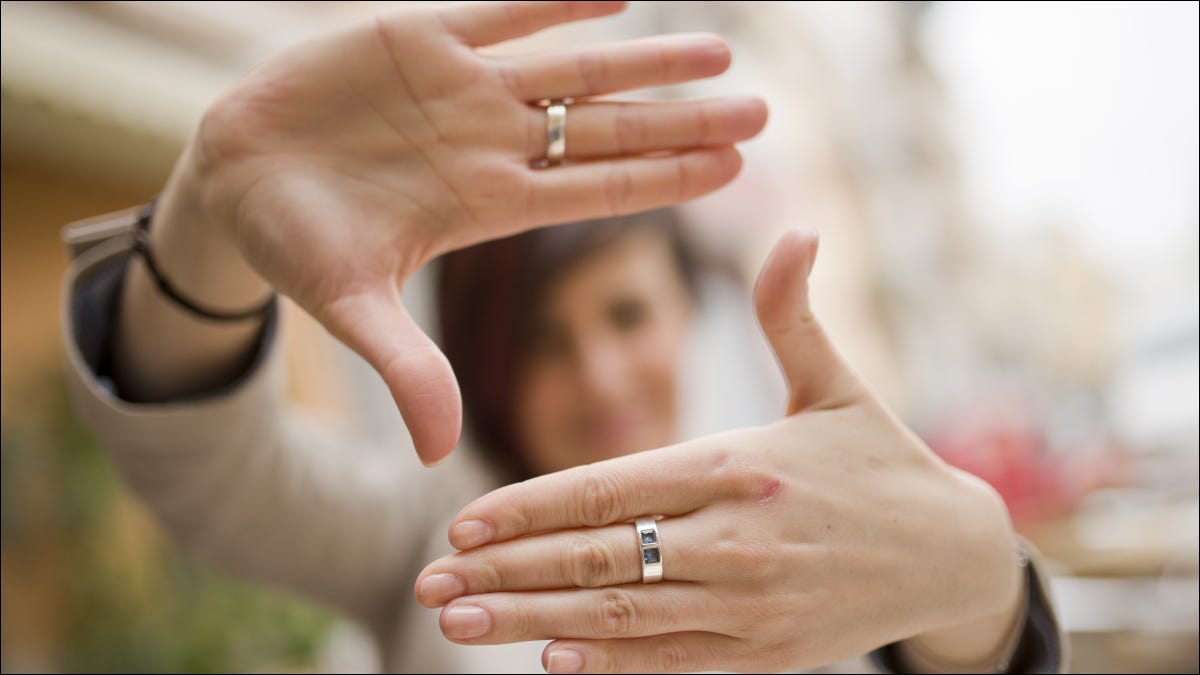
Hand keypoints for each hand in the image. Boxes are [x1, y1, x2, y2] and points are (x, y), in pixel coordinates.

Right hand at [159, 0, 766, 463]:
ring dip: (644, 62)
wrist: (232, 177)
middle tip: (760, 112)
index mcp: (485, 206)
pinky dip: (554, 0)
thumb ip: (404, 369)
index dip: (665, 181)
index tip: (734, 171)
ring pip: (571, 70)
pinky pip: (500, 11)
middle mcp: (488, 146)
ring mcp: (459, 90)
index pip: (596, 193)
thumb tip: (440, 458)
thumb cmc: (296, 247)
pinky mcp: (416, 38)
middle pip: (607, 132)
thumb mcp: (350, 308)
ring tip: (720, 51)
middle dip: (683, 122)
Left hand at [414, 230, 1022, 672]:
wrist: (953, 555)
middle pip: (600, 558)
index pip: (613, 489)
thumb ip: (794, 315)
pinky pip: (672, 661)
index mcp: (739, 465)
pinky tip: (549, 661)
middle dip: (507, 571)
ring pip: (621, 615)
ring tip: (458, 621)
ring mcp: (751, 604)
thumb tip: (796, 228)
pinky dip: (609, 665)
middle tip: (431, 579)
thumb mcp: (838, 385)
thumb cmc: (882, 462)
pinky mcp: (767, 654)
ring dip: (532, 622)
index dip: (532, 507)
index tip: (463, 520)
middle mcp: (738, 537)